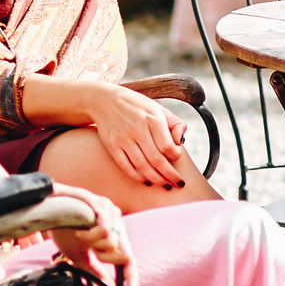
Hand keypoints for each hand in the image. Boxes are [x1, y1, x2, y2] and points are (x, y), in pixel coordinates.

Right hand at [47, 186, 131, 283]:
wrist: (49, 213)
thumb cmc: (64, 232)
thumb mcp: (80, 257)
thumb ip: (94, 271)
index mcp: (112, 238)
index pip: (127, 260)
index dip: (131, 278)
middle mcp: (116, 225)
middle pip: (126, 254)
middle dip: (106, 257)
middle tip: (92, 251)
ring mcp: (112, 214)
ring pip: (113, 244)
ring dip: (94, 244)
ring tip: (81, 235)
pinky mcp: (105, 206)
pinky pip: (106, 231)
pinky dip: (90, 235)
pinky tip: (79, 230)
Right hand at [78, 83, 193, 189]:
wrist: (104, 101)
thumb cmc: (138, 107)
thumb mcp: (159, 109)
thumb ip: (175, 124)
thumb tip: (180, 143)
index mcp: (152, 119)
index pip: (167, 146)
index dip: (175, 156)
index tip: (177, 158)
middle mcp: (137, 129)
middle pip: (156, 160)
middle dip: (170, 175)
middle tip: (178, 184)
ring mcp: (123, 139)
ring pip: (142, 166)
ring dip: (155, 179)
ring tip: (164, 184)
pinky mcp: (112, 146)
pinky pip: (126, 166)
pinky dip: (137, 176)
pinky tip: (146, 180)